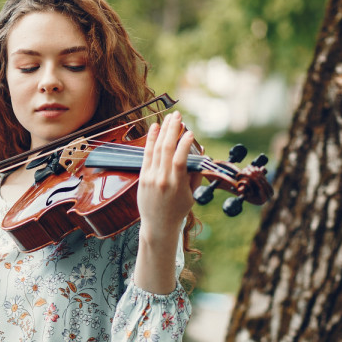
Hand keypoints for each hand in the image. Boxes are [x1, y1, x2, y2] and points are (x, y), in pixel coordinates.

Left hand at [137, 111, 197, 240]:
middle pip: (166, 149)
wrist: (158, 225)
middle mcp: (161, 180)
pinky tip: (154, 128)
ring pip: (156, 149)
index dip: (185, 144)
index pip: (180, 159)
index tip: (191, 132)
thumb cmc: (178, 210)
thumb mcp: (192, 195)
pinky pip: (146, 154)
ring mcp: (149, 178)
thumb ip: (195, 174)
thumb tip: (199, 152)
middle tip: (178, 115)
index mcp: (176, 185)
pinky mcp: (142, 177)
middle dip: (172, 129)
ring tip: (169, 117)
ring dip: (163, 131)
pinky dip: (150, 140)